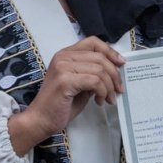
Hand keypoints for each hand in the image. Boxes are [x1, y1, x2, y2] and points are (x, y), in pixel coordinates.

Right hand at [8, 36, 124, 154]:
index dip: (110, 51)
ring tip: (108, 99)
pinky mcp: (65, 80)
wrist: (41, 119)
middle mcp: (63, 57)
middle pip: (100, 57)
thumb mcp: (80, 85)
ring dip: (109, 87)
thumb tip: (114, 70)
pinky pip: (94, 81)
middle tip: (118, 90)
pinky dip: (102, 92)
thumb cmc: (60, 105)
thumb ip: (92, 74)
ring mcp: (63, 67)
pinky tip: (99, 101)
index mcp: (65, 54)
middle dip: (114, 74)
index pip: (93, 42)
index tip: (121, 64)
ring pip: (99, 70)